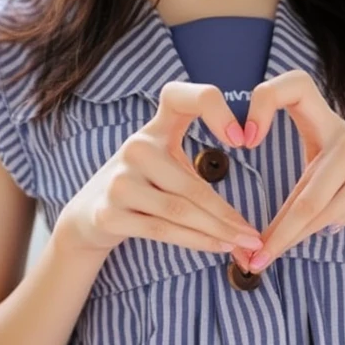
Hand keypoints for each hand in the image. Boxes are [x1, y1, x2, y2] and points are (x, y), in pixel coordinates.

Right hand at [57, 81, 264, 255]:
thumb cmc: (144, 185)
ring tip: (244, 244)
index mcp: (154, 128)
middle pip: (192, 186)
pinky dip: (197, 241)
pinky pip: (164, 230)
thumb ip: (203, 165)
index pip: (179, 96)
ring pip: (181, 212)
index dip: (212, 109)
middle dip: (228, 216)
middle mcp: (135, 147)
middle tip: (254, 234)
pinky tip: (220, 247)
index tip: (241, 140)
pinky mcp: (110, 213)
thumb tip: (250, 190)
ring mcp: (119, 181)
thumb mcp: (167, 161)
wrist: (90, 215)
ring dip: (218, 233)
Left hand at [234, 69, 344, 272]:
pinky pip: (334, 220)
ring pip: (318, 213)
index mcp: (325, 118)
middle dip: (277, 232)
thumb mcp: (322, 167)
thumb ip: (296, 186)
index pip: (297, 84)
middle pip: (305, 195)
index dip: (266, 101)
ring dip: (290, 240)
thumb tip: (255, 227)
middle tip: (250, 255)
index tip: (246, 140)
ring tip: (266, 258)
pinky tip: (299, 241)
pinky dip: (311, 235)